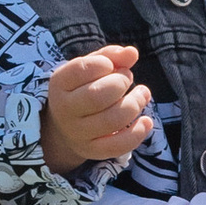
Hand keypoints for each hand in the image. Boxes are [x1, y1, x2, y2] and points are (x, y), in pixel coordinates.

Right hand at [42, 43, 152, 170]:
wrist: (66, 125)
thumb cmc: (83, 88)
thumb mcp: (91, 67)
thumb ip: (110, 56)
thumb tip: (132, 54)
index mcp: (60, 83)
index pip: (81, 69)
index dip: (104, 63)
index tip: (110, 65)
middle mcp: (65, 110)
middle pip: (98, 96)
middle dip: (121, 82)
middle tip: (127, 78)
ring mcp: (78, 133)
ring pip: (112, 120)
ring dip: (135, 104)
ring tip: (142, 94)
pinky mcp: (93, 150)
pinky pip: (118, 146)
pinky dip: (138, 133)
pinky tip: (146, 120)